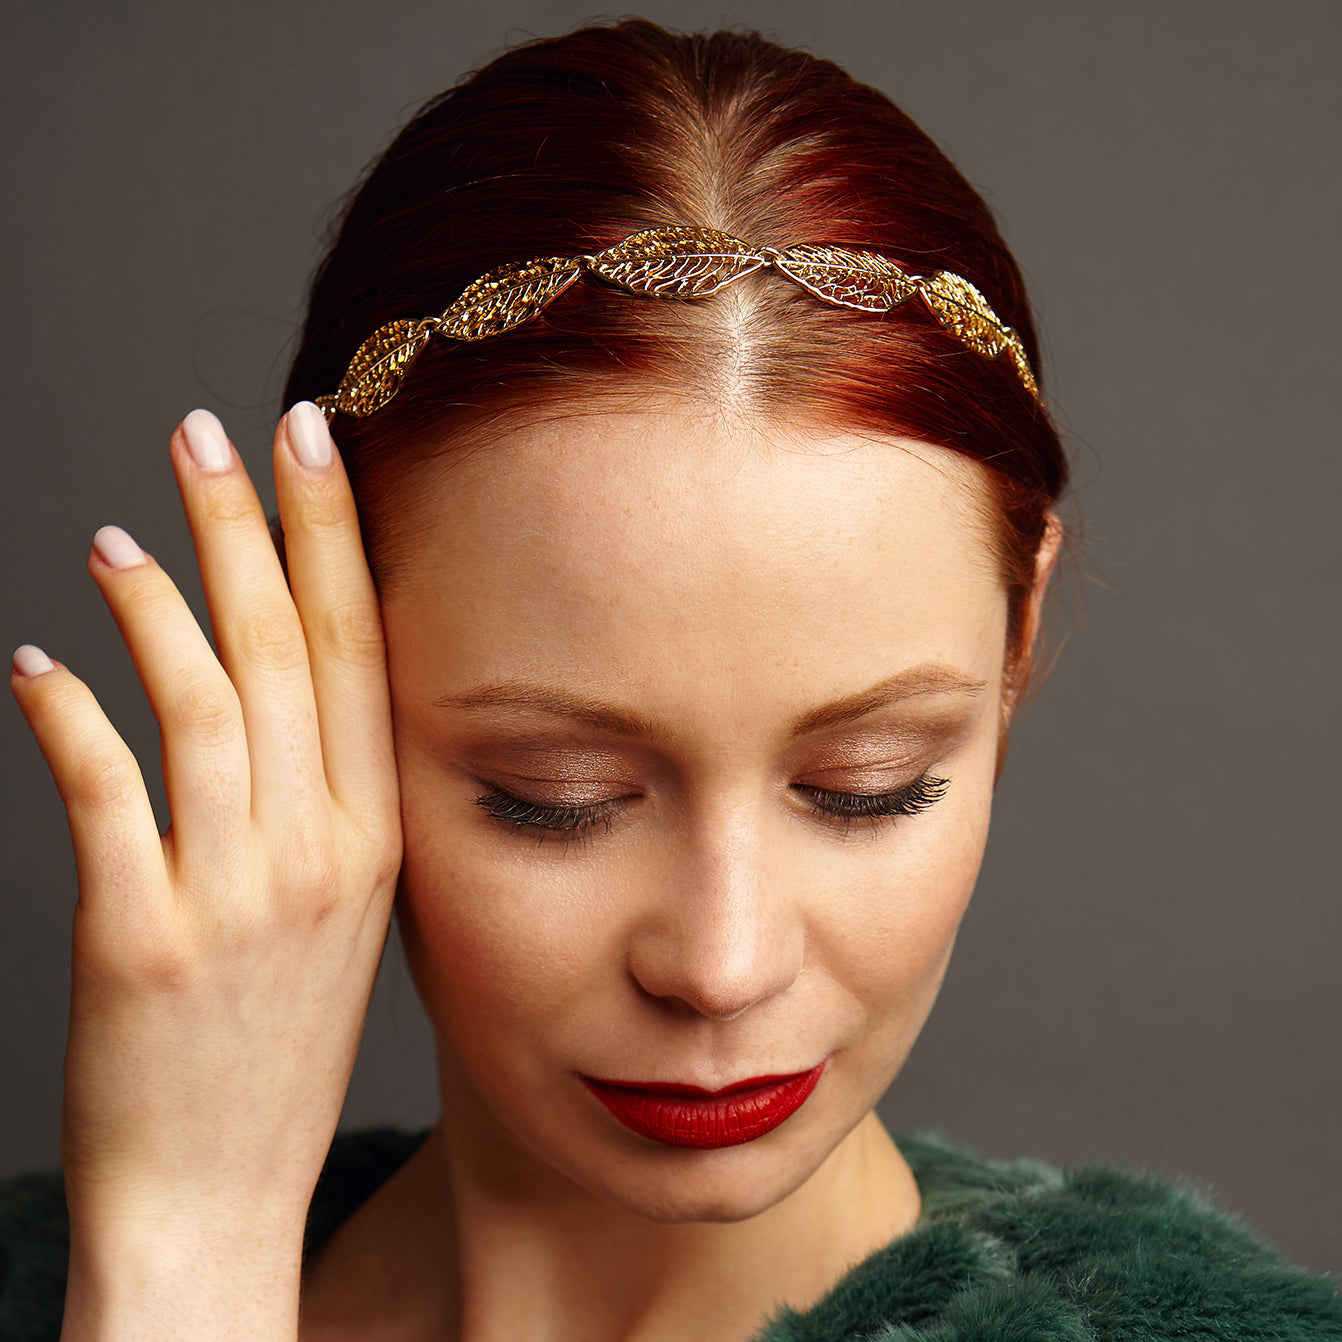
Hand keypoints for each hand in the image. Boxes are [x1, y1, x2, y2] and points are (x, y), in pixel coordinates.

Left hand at [10, 405, 401, 1337]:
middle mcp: (322, 852)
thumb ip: (326, 805)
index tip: (314, 446)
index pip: (361, 656)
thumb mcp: (343, 918)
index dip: (335, 540)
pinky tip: (36, 665)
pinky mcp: (145, 939)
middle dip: (252, 528)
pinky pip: (107, 795)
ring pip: (205, 704)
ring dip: (158, 604)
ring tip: (115, 541)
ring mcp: (239, 895)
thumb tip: (278, 693)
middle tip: (214, 432)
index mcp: (377, 837)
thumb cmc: (276, 1051)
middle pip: (286, 654)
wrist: (220, 1199)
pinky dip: (69, 715)